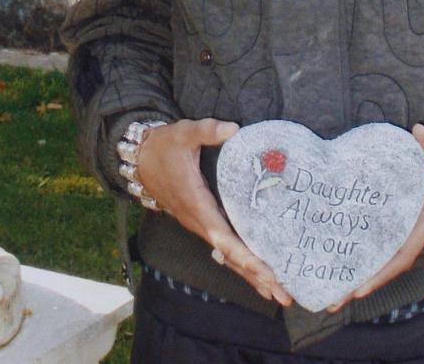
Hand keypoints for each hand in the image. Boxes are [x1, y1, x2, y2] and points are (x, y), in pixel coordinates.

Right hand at [137, 117, 291, 306]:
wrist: (139, 159)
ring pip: (226, 256)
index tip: (266, 272)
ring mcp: (198, 224)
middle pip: (229, 256)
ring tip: (277, 293)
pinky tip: (254, 273)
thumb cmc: (164, 146)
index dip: (245, 256)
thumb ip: (208, 130)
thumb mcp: (184, 133)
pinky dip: (240, 263)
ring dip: (250, 275)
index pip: (224, 237)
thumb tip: (233, 129)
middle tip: (284, 295)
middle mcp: (198, 221)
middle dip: (256, 276)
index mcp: (197, 205)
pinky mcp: (200, 221)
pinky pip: (223, 248)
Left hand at [327, 123, 423, 311]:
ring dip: (360, 276)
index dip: (382, 272)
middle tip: (332, 301)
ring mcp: (409, 230)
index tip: (360, 288)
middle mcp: (417, 231)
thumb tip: (420, 132)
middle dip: (362, 284)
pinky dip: (367, 258)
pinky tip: (346, 263)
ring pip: (384, 259)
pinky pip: (384, 246)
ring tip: (332, 292)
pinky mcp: (403, 223)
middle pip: (388, 265)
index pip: (403, 253)